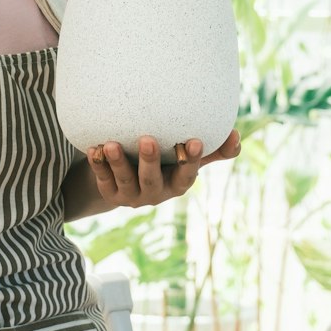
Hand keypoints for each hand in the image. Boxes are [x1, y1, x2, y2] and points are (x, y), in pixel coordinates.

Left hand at [85, 130, 240, 211]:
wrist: (127, 179)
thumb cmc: (165, 162)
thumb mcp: (186, 158)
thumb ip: (211, 149)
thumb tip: (236, 135)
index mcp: (177, 183)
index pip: (187, 175)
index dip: (192, 160)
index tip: (195, 140)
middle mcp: (155, 193)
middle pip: (152, 180)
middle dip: (150, 161)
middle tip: (147, 139)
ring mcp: (131, 196)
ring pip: (124, 181)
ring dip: (118, 163)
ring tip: (110, 144)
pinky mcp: (110, 193)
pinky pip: (103, 180)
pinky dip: (97, 166)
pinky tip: (94, 149)